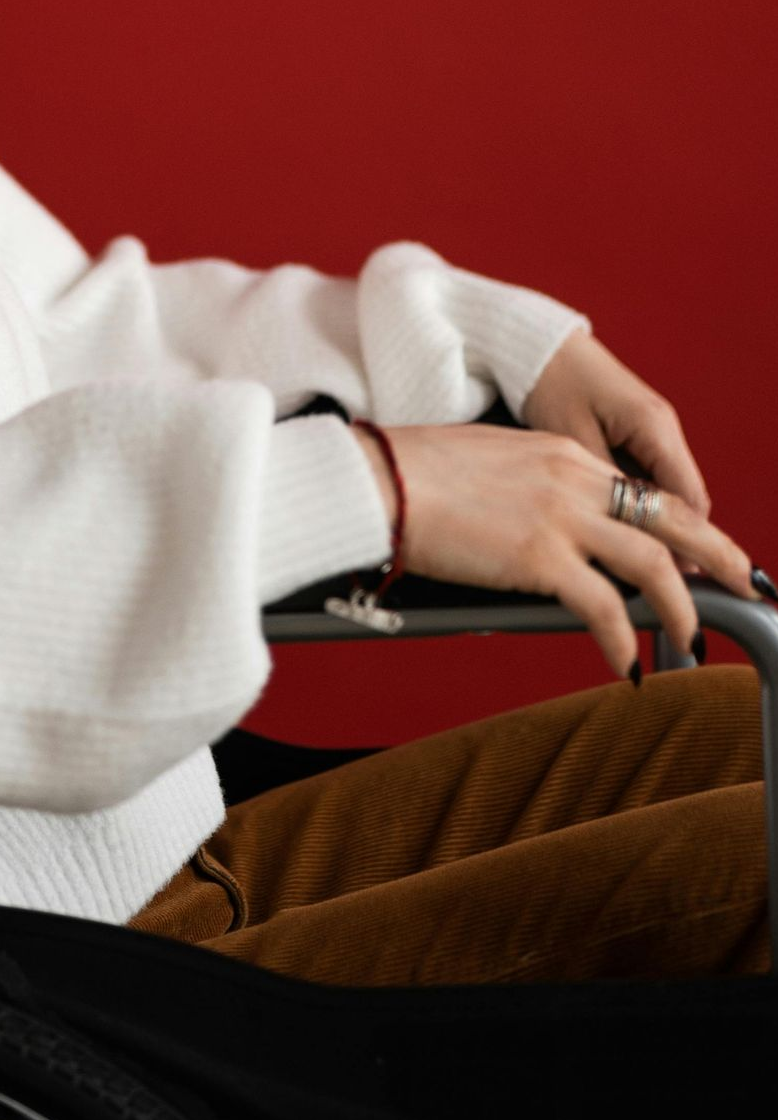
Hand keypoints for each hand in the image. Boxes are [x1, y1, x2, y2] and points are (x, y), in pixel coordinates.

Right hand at [354, 417, 759, 677]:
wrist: (378, 480)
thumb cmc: (413, 476)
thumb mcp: (490, 466)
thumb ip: (532, 492)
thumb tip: (544, 535)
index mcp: (561, 454)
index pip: (637, 488)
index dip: (677, 519)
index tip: (700, 543)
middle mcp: (572, 477)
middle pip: (668, 515)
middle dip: (714, 551)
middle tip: (744, 578)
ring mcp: (560, 516)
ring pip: (653, 562)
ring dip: (681, 605)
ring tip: (694, 637)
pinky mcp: (539, 557)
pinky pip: (603, 607)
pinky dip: (623, 640)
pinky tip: (627, 666)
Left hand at [521, 326, 709, 571]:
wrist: (533, 343)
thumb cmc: (547, 381)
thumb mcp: (571, 441)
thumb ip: (602, 490)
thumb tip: (621, 537)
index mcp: (654, 427)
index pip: (687, 500)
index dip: (686, 546)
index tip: (678, 584)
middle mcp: (661, 428)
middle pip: (685, 500)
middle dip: (682, 543)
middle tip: (669, 585)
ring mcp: (650, 429)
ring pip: (666, 492)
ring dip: (660, 527)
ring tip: (647, 570)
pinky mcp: (633, 431)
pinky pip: (648, 477)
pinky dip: (642, 506)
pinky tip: (624, 531)